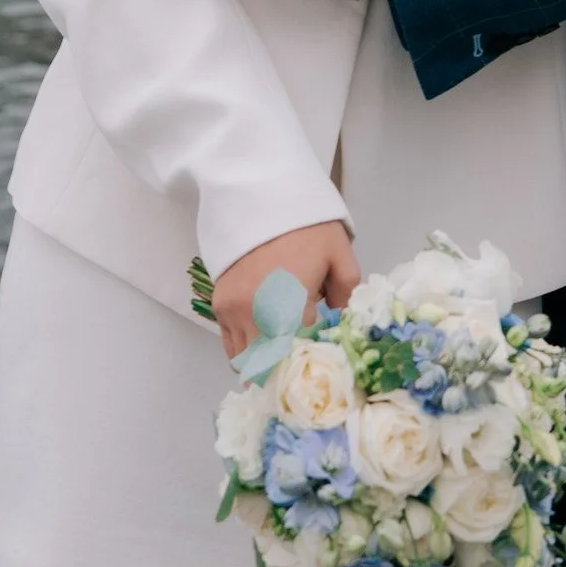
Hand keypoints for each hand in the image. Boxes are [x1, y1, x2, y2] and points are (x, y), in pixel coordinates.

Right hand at [210, 219, 359, 361]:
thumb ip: (346, 296)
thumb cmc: (306, 225)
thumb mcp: (339, 256)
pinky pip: (229, 344)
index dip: (310, 369)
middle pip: (267, 370)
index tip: (321, 369)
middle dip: (284, 373)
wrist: (260, 193)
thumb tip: (342, 324)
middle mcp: (254, 318)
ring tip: (283, 357)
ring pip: (244, 361)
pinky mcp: (219, 304)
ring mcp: (232, 312)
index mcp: (287, 310)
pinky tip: (264, 341)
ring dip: (263, 365)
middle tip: (302, 370)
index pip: (297, 361)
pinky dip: (246, 350)